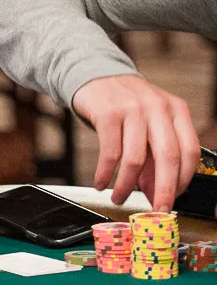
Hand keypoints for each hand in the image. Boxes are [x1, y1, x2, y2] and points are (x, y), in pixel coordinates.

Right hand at [72, 74, 198, 211]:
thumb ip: (156, 155)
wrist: (95, 75)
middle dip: (163, 190)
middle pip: (168, 157)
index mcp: (176, 110)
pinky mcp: (107, 114)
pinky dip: (104, 174)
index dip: (183, 180)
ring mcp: (132, 109)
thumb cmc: (126, 105)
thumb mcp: (149, 123)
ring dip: (126, 186)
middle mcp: (157, 108)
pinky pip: (110, 154)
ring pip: (135, 159)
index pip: (190, 151)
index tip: (173, 198)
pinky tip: (100, 182)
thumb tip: (156, 193)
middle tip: (156, 209)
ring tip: (118, 197)